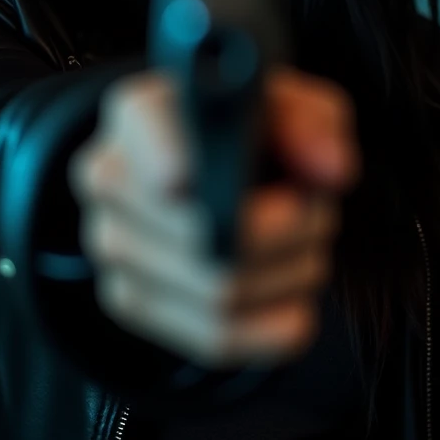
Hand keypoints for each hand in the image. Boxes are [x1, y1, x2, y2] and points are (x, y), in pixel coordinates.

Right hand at [67, 65, 359, 368]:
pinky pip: (212, 337)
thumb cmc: (245, 129)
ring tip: (307, 247)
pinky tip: (293, 301)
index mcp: (142, 111)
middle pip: (199, 227)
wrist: (205, 168)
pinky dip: (272, 327)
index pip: (142, 127)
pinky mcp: (129, 300)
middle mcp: (109, 174)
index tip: (185, 180)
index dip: (162, 156)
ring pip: (216, 289)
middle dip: (288, 229)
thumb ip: (311, 121)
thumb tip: (330, 170)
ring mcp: (110, 243)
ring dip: (289, 275)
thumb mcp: (288, 102)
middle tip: (318, 212)